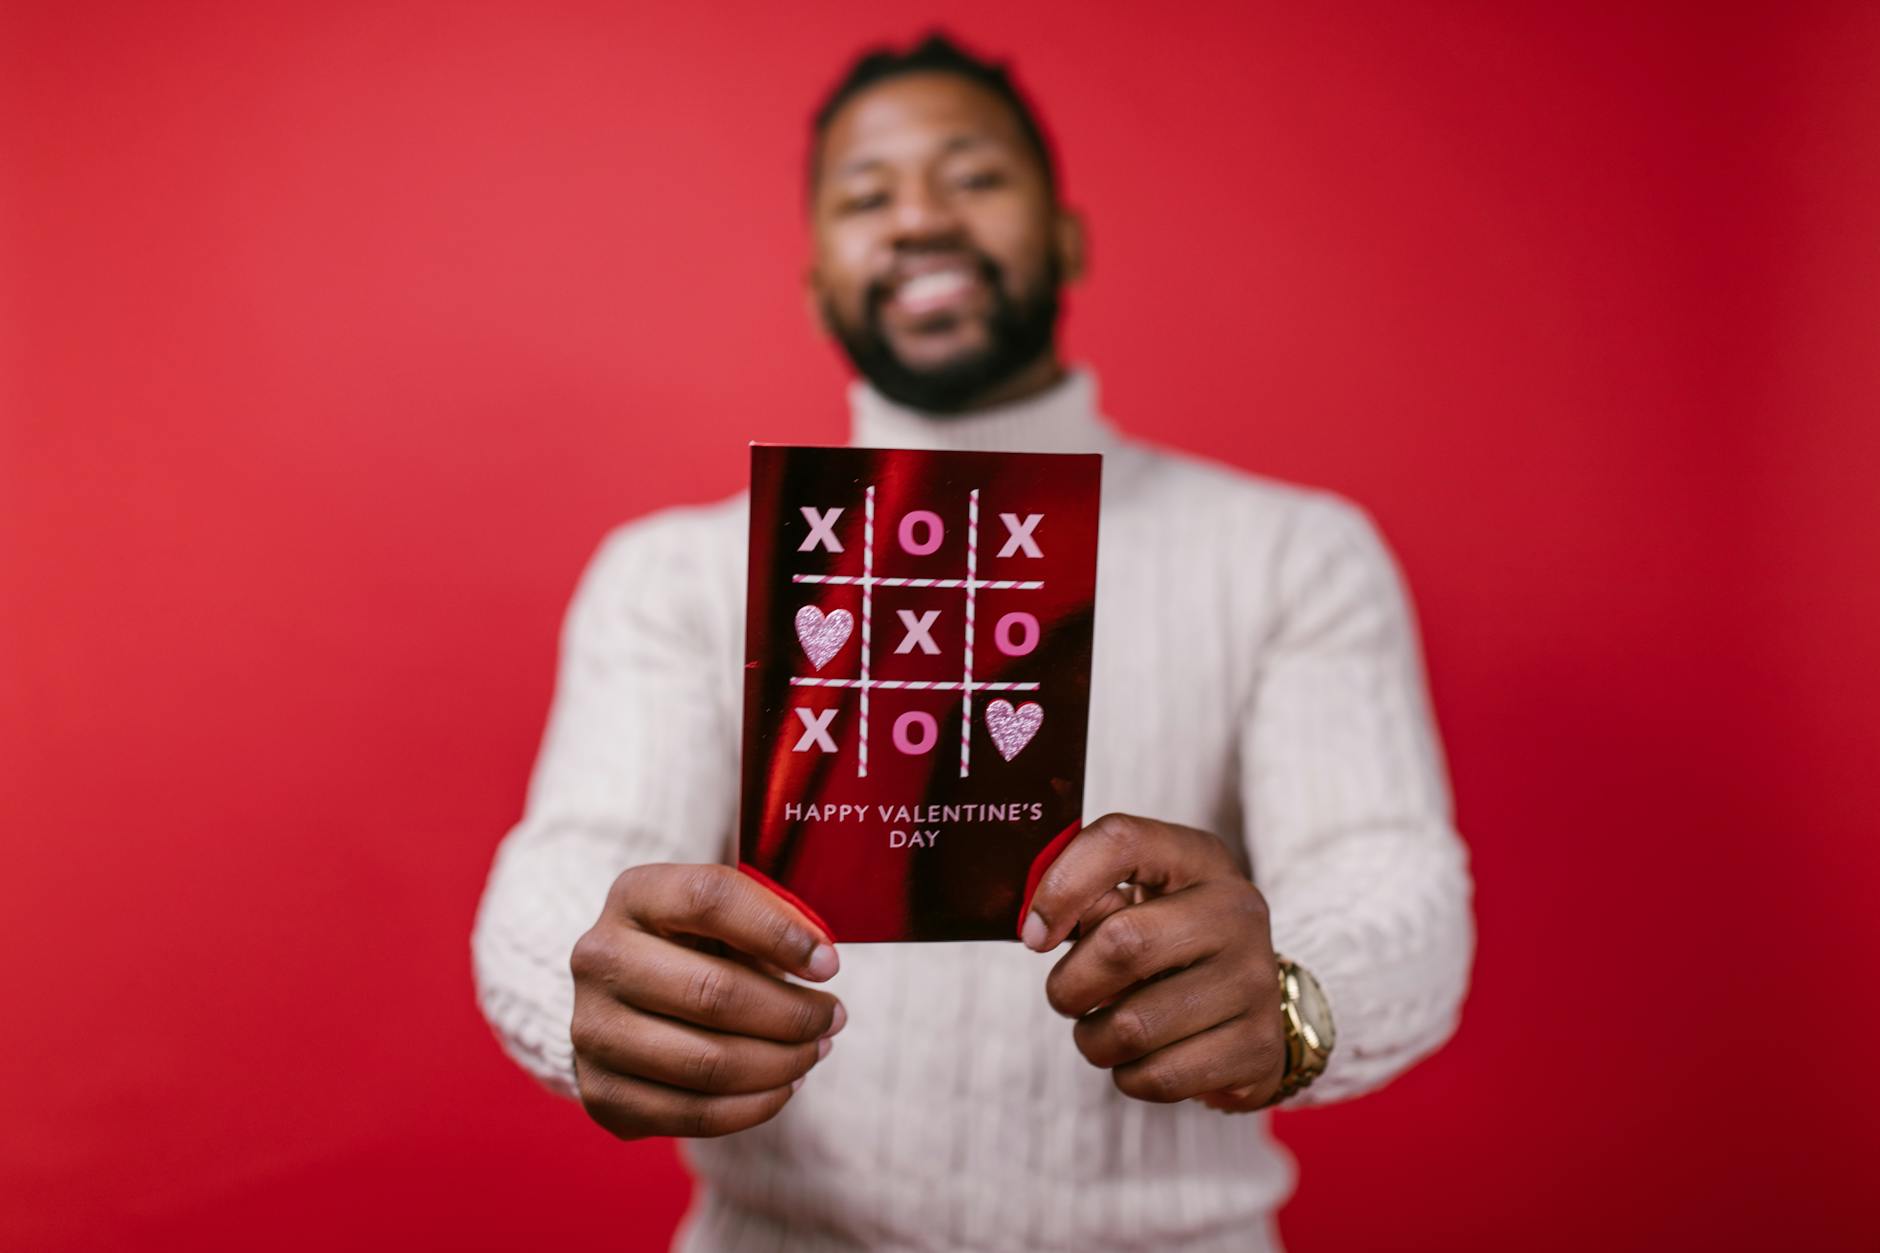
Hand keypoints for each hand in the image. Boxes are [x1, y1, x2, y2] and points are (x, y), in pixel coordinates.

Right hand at [569, 863, 843, 1138]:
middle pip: (713, 993)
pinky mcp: (603, 1095)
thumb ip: (769, 923)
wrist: (621, 996)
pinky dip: (756, 1106)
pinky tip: (785, 1085)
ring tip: (815, 1051)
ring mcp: (592, 1032)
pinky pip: (695, 1115)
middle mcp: (599, 959)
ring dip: (783, 1063)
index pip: (710, 899)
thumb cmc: (692, 946)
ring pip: (708, 1064)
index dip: (780, 932)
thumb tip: (820, 964)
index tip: (830, 964)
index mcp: (634, 896)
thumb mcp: (723, 915)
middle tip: (834, 1017)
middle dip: (793, 1013)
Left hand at [1022, 813, 1286, 1110]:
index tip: (1034, 934)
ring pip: (1134, 1026)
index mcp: (1198, 858)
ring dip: (1094, 1041)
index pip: (1121, 840)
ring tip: (1105, 1032)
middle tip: (1067, 997)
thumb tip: (1039, 926)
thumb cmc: (1169, 948)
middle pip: (1123, 943)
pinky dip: (1130, 1077)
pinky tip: (1143, 1059)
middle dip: (1071, 985)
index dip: (1062, 886)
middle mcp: (1237, 909)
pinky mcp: (1257, 1048)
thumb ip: (1089, 900)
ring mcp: (1255, 980)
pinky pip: (1160, 1076)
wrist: (1252, 1013)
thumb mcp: (1137, 905)